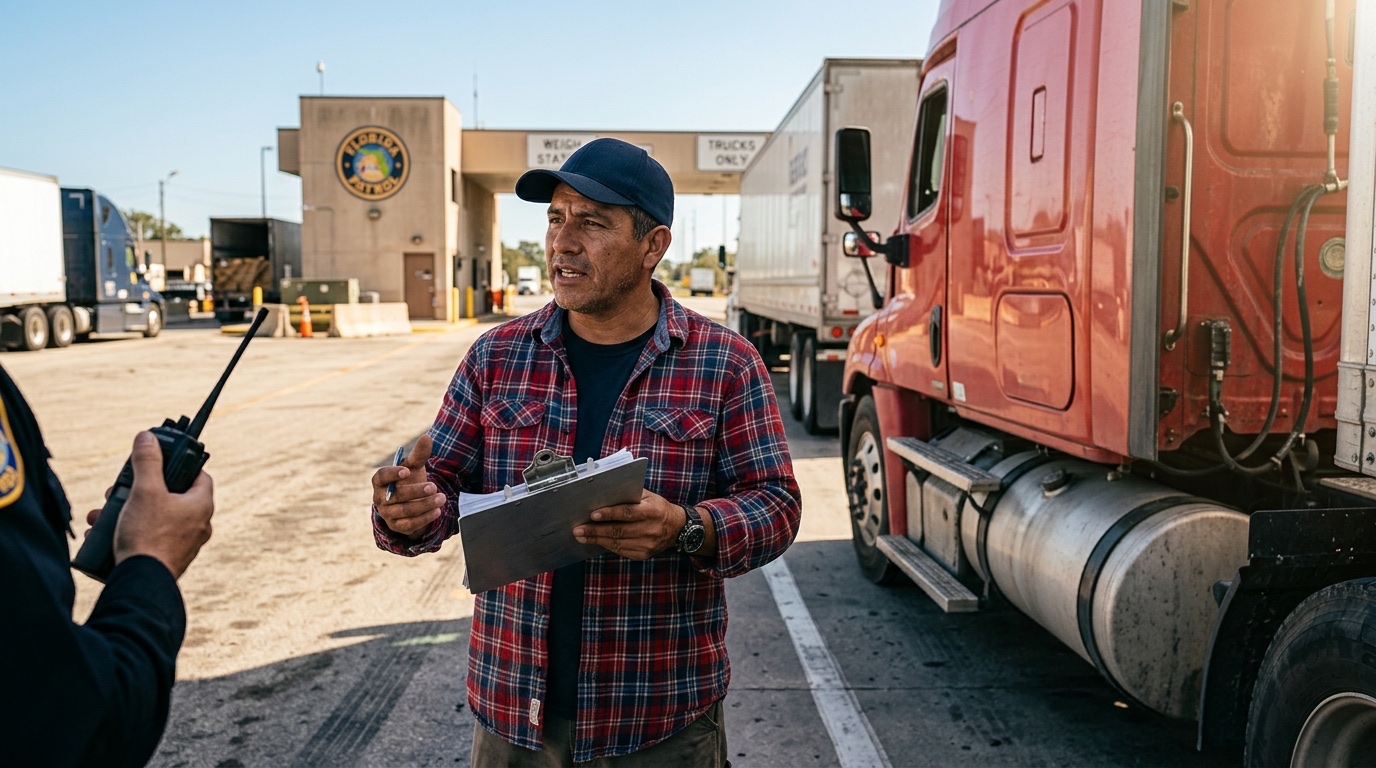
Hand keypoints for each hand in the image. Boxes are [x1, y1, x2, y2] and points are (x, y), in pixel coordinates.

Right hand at [97, 431, 214, 578]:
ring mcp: (184, 543)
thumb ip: (147, 462)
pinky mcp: (168, 558)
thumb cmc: (149, 535)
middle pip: (171, 496)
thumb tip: (147, 437)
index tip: (160, 462)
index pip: (198, 475)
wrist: (141, 582)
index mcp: (201, 505)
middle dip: (140, 490)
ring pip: (155, 517)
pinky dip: (128, 531)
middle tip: (119, 489)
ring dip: (127, 511)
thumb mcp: (145, 491)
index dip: (179, 465)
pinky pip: (148, 537)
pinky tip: (103, 532)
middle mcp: (198, 524)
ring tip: (103, 512)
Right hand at [371, 434, 446, 539]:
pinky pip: (409, 524)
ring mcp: (387, 513)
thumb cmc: (409, 480)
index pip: (381, 477)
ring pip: (405, 511)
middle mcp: (380, 498)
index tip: (407, 471)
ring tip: (441, 498)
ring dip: (425, 505)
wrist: (411, 502)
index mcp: (380, 481)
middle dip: (416, 491)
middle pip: (396, 496)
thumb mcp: (414, 467)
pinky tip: (437, 511)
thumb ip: (419, 454)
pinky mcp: (396, 526)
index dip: (392, 474)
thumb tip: (427, 437)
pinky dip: (424, 518)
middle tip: (434, 486)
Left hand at [572, 490, 686, 559]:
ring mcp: (647, 544)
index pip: (627, 513)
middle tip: (578, 529)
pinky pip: (621, 551)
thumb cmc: (657, 508)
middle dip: (595, 530)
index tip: (593, 515)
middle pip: (619, 531)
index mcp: (652, 511)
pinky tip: (595, 541)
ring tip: (581, 536)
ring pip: (617, 543)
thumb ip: (629, 495)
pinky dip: (606, 546)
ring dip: (597, 540)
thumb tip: (603, 495)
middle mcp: (651, 529)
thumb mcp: (648, 496)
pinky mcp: (644, 555)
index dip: (609, 514)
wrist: (677, 528)